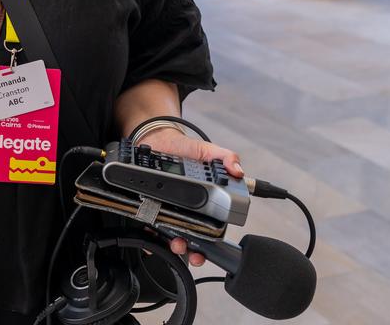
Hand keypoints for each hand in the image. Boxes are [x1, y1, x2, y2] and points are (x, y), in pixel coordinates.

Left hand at [136, 127, 242, 266]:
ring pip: (174, 236)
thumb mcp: (207, 151)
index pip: (212, 227)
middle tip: (190, 249)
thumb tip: (237, 170)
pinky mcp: (152, 207)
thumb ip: (225, 157)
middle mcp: (189, 209)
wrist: (157, 141)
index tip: (207, 249)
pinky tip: (153, 238)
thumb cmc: (184, 149)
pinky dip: (152, 236)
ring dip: (175, 244)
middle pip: (193, 238)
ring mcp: (171, 209)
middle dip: (193, 250)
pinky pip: (151, 227)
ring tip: (175, 243)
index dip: (210, 242)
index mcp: (205, 201)